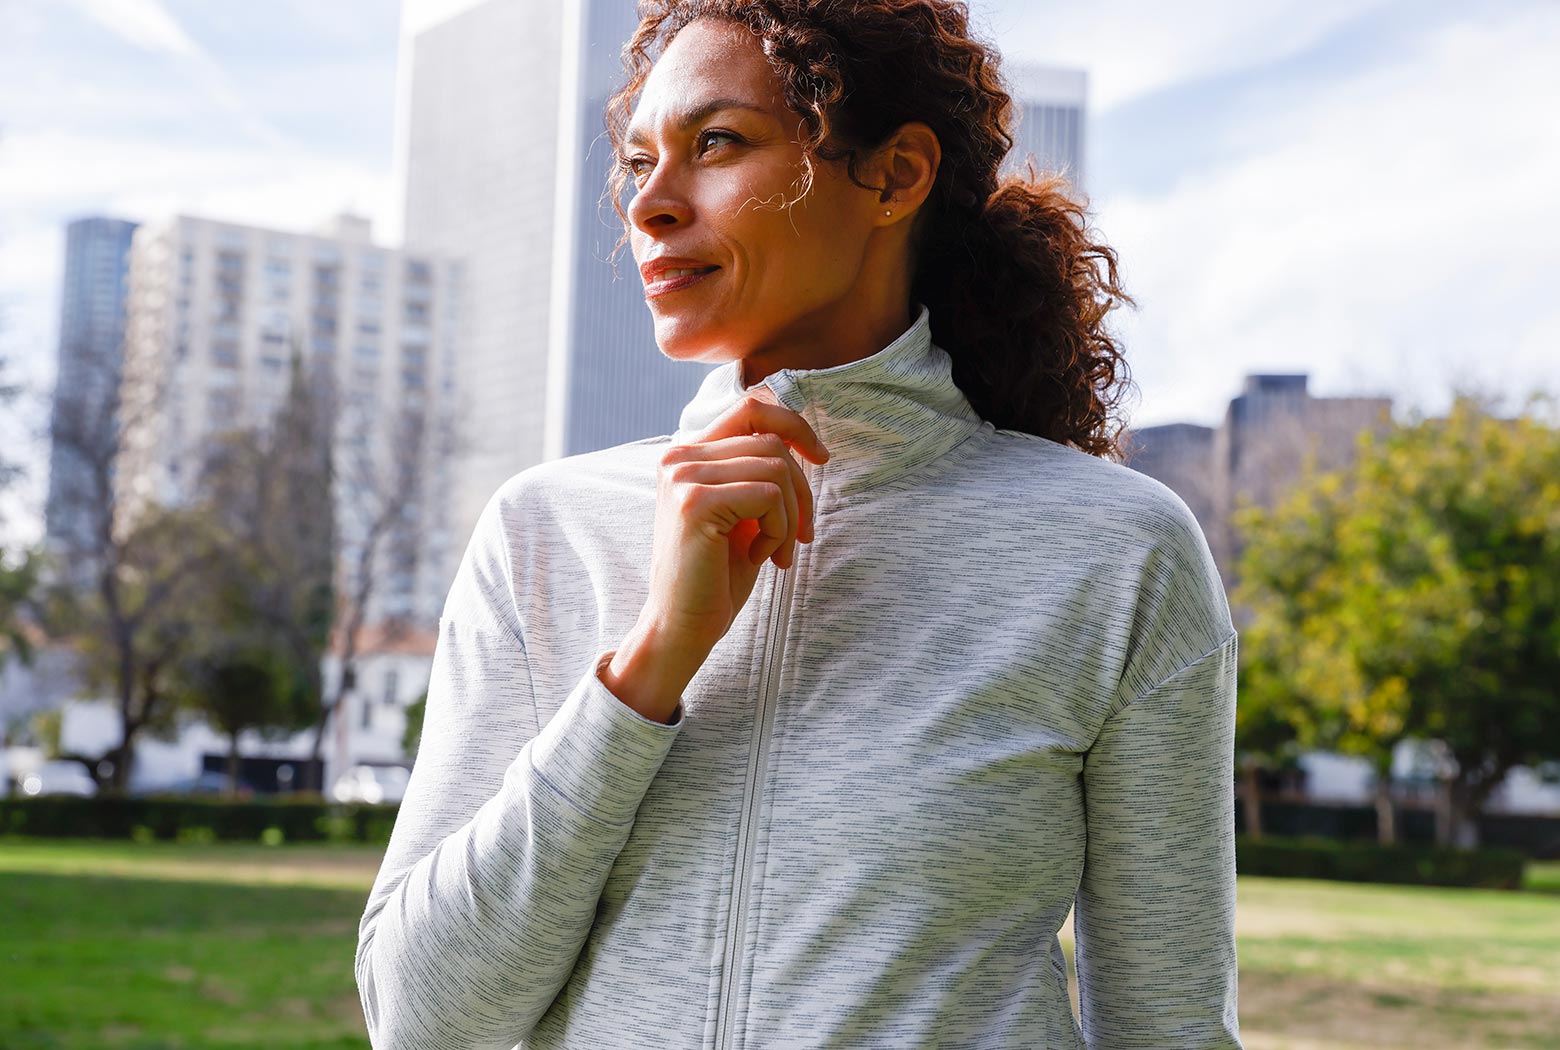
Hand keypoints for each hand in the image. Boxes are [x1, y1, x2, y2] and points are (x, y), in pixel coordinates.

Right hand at [636, 393, 829, 660]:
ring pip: (776, 469)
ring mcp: (684, 477)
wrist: (684, 625)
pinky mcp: (696, 502)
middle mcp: (678, 458)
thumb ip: (758, 473)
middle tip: (802, 536)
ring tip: (777, 552)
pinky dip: (779, 531)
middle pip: (771, 442)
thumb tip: (802, 440)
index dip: (794, 425)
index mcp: (687, 455)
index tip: (821, 458)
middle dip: (801, 490)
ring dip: (790, 517)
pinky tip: (761, 558)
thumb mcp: (744, 512)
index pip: (751, 408)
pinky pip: (769, 497)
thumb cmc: (718, 573)